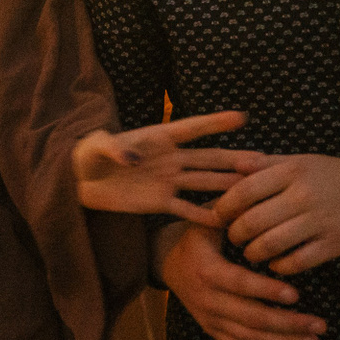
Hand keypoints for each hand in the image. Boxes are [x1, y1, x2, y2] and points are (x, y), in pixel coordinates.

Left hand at [74, 110, 260, 224]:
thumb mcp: (95, 146)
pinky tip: (224, 221)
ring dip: (226, 186)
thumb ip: (113, 148)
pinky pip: (185, 209)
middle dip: (232, 159)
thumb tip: (131, 159)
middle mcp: (169, 158)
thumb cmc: (86, 155)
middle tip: (260, 162)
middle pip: (206, 157)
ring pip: (203, 182)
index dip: (215, 123)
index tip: (241, 118)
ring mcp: (167, 181)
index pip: (192, 128)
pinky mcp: (159, 202)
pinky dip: (203, 215)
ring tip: (252, 189)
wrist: (79, 182)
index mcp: (157, 137)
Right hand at [157, 222, 324, 339]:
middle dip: (288, 324)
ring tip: (313, 337)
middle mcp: (206, 298)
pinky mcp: (211, 329)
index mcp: (206, 269)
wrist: (169, 262)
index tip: (296, 294)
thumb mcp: (209, 217)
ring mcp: (209, 317)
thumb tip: (255, 176)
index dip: (266, 291)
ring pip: (248, 337)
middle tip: (320, 324)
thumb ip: (233, 206)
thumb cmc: (198, 234)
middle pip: (250, 318)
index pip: (239, 283)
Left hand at [211, 154, 339, 274]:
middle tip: (233, 237)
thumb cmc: (334, 174)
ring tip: (251, 252)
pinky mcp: (334, 244)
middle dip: (235, 234)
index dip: (225, 207)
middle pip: (253, 221)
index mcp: (292, 170)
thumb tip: (232, 166)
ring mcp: (320, 221)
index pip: (244, 190)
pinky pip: (296, 262)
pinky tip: (276, 263)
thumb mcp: (301, 160)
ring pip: (271, 245)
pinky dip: (280, 266)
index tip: (219, 215)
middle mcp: (303, 195)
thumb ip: (266, 164)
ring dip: (253, 253)